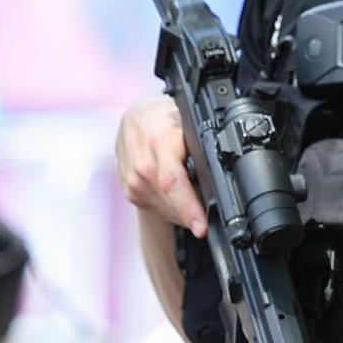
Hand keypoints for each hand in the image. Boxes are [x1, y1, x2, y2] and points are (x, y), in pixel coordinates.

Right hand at [117, 95, 206, 237]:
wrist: (138, 116)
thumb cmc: (166, 115)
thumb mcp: (188, 120)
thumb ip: (199, 145)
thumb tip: (214, 173)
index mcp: (157, 141)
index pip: (172, 181)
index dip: (188, 207)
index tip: (201, 227)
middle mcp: (141, 163)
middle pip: (170, 200)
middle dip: (191, 215)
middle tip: (207, 223)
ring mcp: (131, 179)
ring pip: (163, 207)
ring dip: (182, 214)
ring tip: (196, 212)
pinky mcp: (128, 189)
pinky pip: (154, 207)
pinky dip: (171, 209)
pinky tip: (179, 203)